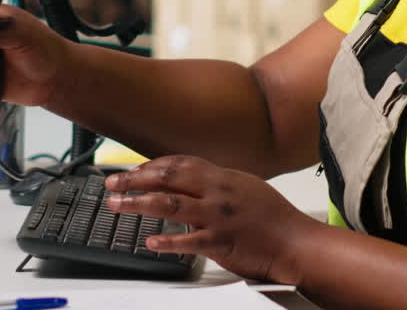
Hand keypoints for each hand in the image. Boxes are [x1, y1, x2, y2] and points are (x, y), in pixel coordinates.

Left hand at [104, 155, 319, 284]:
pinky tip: (150, 242)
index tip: (131, 171)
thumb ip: (215, 182)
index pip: (178, 164)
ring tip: (117, 204)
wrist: (294, 241)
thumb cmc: (272, 216)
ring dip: (138, 203)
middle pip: (167, 179)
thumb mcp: (242, 186)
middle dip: (134, 179)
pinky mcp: (220, 242)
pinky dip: (168, 242)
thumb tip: (190, 180)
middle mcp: (216, 193)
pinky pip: (189, 241)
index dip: (151, 166)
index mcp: (221, 177)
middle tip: (111, 182)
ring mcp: (217, 217)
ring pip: (170, 205)